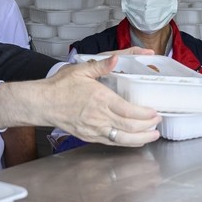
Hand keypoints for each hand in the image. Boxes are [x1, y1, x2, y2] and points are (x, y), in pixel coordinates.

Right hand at [0, 54, 160, 146]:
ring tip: (153, 136)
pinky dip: (125, 143)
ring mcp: (94, 129)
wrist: (42, 103)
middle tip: (159, 123)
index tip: (155, 113)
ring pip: (122, 138)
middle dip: (147, 126)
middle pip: (129, 126)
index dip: (144, 115)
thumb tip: (116, 58)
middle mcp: (99, 116)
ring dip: (140, 139)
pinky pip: (111, 142)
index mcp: (100, 99)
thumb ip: (102, 65)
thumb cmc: (60, 86)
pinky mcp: (89, 136)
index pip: (128, 110)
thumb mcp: (81, 69)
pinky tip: (134, 141)